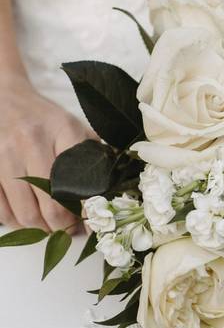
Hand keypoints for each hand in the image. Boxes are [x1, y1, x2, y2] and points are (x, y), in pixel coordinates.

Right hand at [0, 71, 93, 230]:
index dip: (86, 212)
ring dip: (39, 228)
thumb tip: (109, 200)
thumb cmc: (46, 120)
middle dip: (63, 226)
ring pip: (25, 213)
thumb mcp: (76, 129)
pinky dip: (14, 221)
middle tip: (69, 229)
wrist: (3, 98)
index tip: (89, 223)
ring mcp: (3, 154)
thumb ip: (96, 159)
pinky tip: (24, 217)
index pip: (80, 183)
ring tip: (49, 226)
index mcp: (64, 131)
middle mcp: (31, 142)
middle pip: (52, 205)